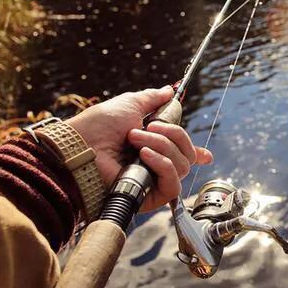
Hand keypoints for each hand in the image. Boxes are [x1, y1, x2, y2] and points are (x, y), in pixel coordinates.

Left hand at [66, 86, 212, 211]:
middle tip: (148, 127)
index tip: (205, 155)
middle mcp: (156, 165)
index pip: (183, 155)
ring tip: (135, 140)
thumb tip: (169, 90)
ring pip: (182, 165)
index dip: (198, 154)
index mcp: (154, 145)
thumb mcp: (131, 103)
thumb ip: (153, 99)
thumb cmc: (99, 126)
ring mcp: (154, 180)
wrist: (83, 145)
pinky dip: (163, 164)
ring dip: (162, 146)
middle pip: (187, 155)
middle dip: (172, 135)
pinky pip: (173, 183)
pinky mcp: (150, 196)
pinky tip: (144, 156)